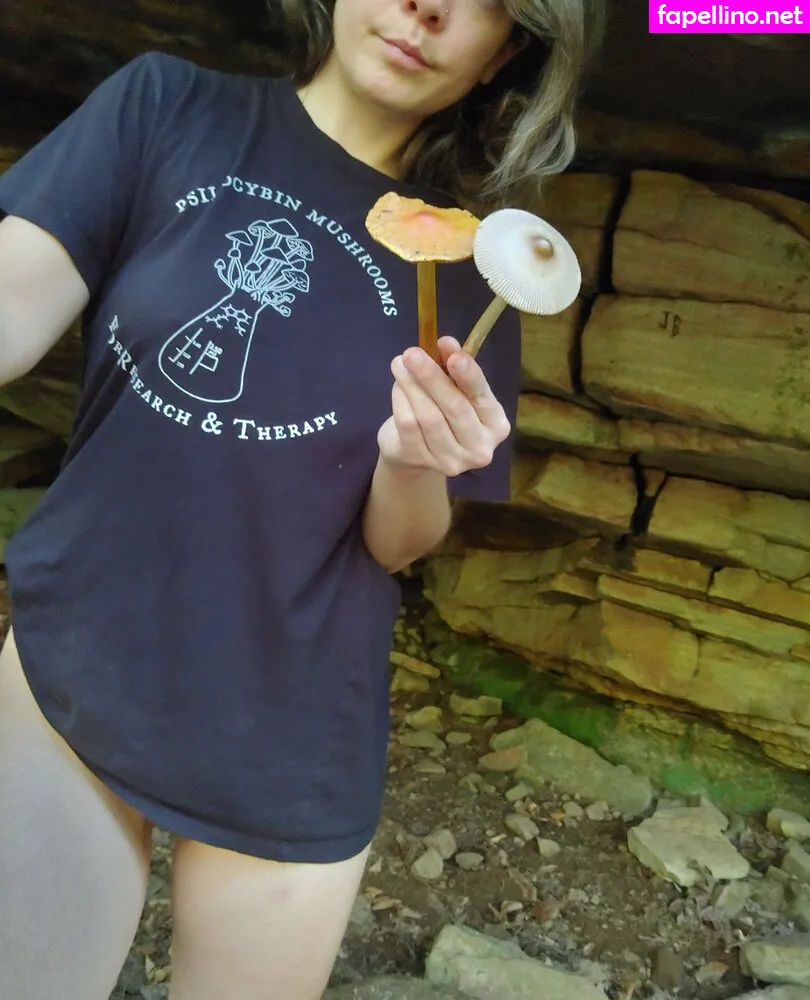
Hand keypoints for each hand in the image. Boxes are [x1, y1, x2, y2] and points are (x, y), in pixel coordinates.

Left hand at [376, 336, 510, 477]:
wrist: (416, 452)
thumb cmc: (444, 412)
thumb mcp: (454, 387)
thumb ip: (453, 365)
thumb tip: (446, 343)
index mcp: (496, 425)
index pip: (483, 398)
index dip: (469, 377)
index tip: (455, 357)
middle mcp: (479, 448)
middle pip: (455, 408)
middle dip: (432, 377)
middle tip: (412, 353)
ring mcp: (450, 461)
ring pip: (429, 416)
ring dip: (411, 385)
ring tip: (400, 363)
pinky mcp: (420, 461)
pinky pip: (408, 425)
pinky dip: (400, 399)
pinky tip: (398, 385)